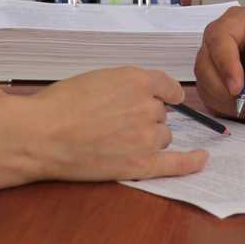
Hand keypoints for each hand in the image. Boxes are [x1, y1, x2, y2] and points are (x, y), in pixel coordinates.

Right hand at [0, 67, 208, 188]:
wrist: (41, 135)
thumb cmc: (60, 105)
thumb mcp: (97, 78)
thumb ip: (127, 84)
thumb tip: (148, 95)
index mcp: (138, 79)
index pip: (166, 87)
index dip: (162, 94)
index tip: (165, 99)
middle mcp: (148, 106)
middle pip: (162, 114)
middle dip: (145, 118)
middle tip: (113, 123)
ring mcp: (146, 137)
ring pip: (162, 136)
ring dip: (148, 138)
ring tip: (114, 141)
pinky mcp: (141, 165)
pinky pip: (176, 164)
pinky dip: (192, 163)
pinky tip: (203, 160)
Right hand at [193, 6, 244, 119]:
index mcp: (236, 22)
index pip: (219, 39)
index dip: (225, 64)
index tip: (238, 88)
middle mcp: (218, 40)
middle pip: (206, 65)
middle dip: (228, 92)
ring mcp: (212, 62)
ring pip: (206, 86)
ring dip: (231, 104)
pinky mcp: (212, 83)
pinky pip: (211, 100)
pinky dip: (230, 110)